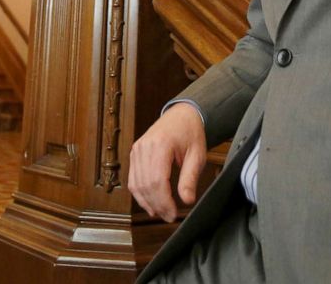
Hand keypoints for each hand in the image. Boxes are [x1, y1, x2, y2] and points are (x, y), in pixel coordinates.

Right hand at [128, 102, 206, 221]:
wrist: (182, 115)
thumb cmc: (191, 133)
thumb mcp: (197, 155)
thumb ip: (190, 178)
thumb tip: (187, 200)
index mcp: (161, 144)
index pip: (157, 180)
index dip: (164, 201)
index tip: (173, 214)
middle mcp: (144, 146)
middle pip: (145, 184)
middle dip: (157, 205)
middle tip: (169, 216)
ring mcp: (137, 149)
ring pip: (136, 184)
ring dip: (147, 202)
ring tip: (160, 213)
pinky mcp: (134, 153)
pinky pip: (133, 179)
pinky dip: (139, 194)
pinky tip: (150, 203)